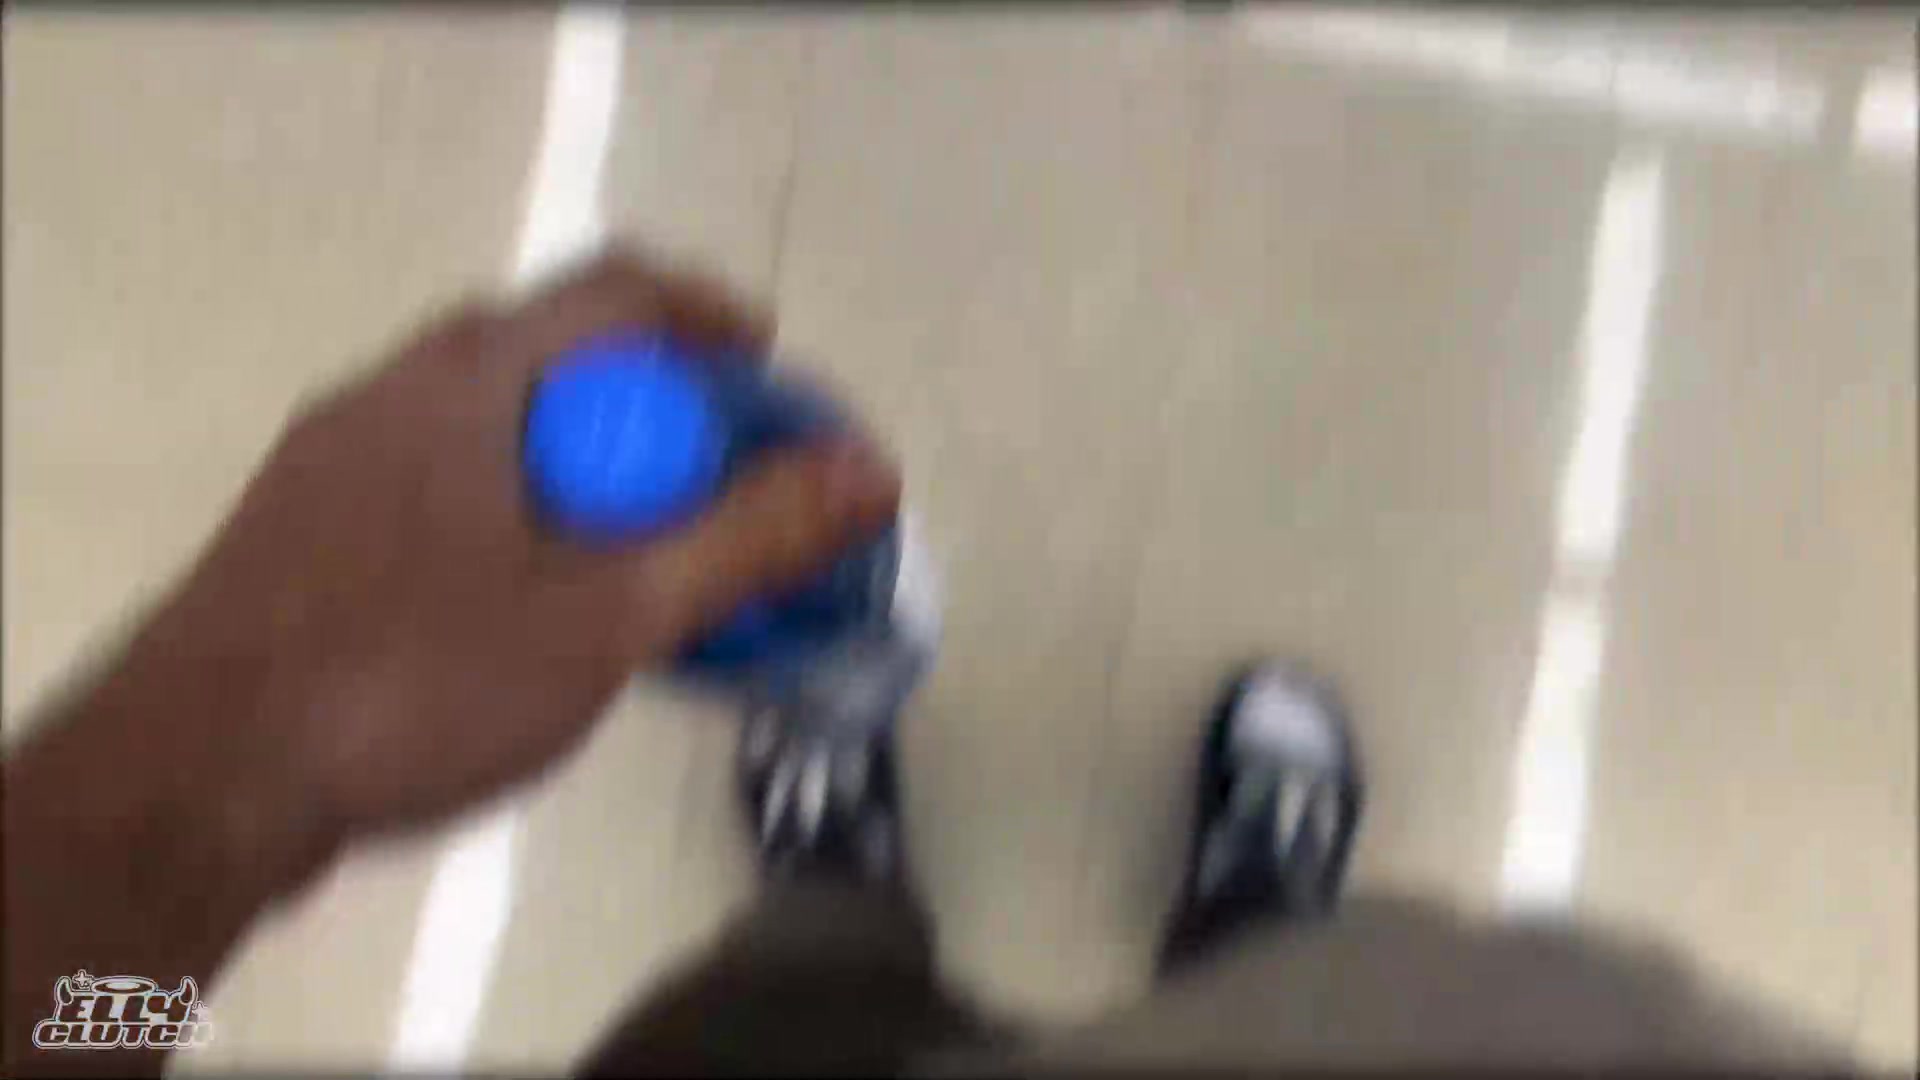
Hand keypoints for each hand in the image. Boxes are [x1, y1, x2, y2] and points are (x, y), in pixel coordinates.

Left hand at [118, 249, 900, 852]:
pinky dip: (524, 519)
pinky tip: (543, 614)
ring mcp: (334, 467)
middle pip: (558, 359)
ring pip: (496, 433)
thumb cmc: (412, 678)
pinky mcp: (304, 542)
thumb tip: (872, 469)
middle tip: (724, 487)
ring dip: (591, 475)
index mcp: (468, 379)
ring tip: (649, 560)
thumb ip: (745, 538)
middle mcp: (393, 394)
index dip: (714, 319)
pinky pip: (444, 492)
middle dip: (660, 413)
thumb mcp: (608, 615)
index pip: (617, 291)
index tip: (776, 376)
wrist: (190, 788)